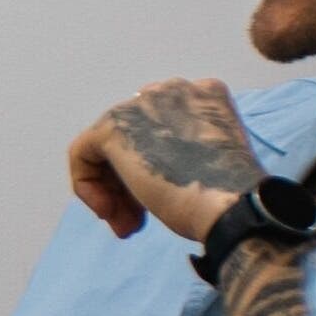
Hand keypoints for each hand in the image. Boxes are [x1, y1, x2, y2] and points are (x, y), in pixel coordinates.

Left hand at [67, 78, 261, 245]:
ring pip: (107, 148)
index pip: (160, 129)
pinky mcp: (114, 125)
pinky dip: (88, 187)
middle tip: (136, 223)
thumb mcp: (207, 165)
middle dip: (128, 184)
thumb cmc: (227, 198)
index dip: (154, 170)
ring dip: (113, 192)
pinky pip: (83, 152)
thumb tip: (141, 170)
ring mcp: (143, 103)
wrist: (232, 206)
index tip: (159, 204)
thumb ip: (179, 153)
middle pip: (133, 137)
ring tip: (127, 226)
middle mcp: (172, 89)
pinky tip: (108, 212)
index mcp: (204, 96)